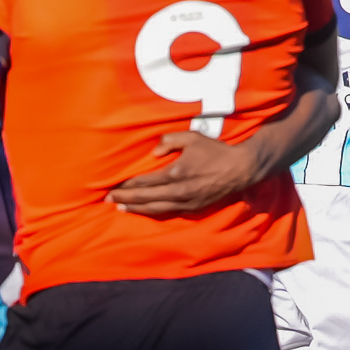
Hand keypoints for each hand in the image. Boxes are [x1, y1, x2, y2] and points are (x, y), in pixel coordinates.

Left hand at [111, 128, 269, 215]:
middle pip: (145, 198)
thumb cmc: (215, 151)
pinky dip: (154, 212)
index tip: (113, 185)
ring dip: (137, 208)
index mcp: (175, 173)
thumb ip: (169, 140)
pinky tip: (145, 210)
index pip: (145, 182)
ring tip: (121, 208)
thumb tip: (154, 152)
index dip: (127, 185)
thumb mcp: (192, 137)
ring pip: (155, 209)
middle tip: (109, 199)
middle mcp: (178, 191)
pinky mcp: (194, 208)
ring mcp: (186, 202)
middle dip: (126, 199)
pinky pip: (169, 212)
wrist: (240, 169)